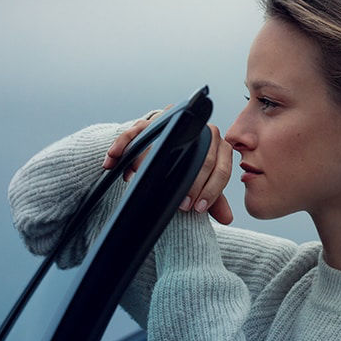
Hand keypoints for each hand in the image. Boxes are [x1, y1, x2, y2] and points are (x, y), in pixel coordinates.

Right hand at [104, 111, 233, 224]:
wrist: (172, 140)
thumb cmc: (190, 165)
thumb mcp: (203, 181)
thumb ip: (215, 197)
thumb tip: (227, 218)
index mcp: (218, 144)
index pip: (221, 167)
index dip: (211, 190)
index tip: (198, 209)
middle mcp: (200, 130)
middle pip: (201, 157)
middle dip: (191, 184)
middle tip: (182, 206)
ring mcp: (176, 124)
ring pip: (168, 142)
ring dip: (153, 163)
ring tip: (143, 181)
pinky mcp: (149, 122)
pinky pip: (135, 131)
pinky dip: (122, 145)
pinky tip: (113, 160)